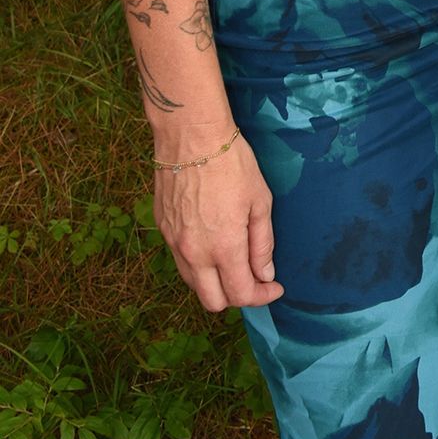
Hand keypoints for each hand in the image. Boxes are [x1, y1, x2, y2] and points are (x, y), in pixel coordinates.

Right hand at [154, 133, 283, 311]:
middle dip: (236, 297)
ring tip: (234, 261)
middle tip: (253, 278)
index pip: (241, 294)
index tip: (274, 287)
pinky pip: (181, 262)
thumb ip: (262, 244)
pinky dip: (199, 264)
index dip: (262, 296)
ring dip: (215, 283)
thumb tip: (264, 275)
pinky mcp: (162, 231)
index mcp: (223, 247)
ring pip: (194, 285)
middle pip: (212, 302)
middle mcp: (194, 253)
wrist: (191, 136)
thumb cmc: (232, 163)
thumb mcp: (260, 201)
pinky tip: (213, 242)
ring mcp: (173, 244)